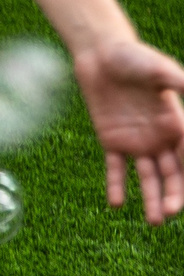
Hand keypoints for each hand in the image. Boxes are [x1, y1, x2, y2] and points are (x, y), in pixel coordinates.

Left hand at [72, 38, 183, 224]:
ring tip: (154, 221)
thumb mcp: (160, 70)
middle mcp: (161, 138)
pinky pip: (116, 168)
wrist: (99, 53)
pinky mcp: (112, 141)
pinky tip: (116, 204)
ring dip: (152, 199)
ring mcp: (137, 142)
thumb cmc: (133, 57)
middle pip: (173, 173)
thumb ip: (179, 83)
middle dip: (175, 194)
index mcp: (178, 123)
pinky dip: (116, 185)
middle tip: (171, 213)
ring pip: (148, 177)